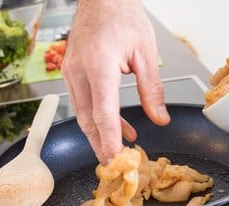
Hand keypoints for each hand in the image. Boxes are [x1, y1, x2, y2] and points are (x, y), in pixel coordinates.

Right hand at [61, 0, 170, 163]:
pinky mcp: (69, 72)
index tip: (114, 157)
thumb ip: (152, 89)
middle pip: (87, 119)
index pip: (103, 111)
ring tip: (118, 148)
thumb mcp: (145, 52)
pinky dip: (95, 118)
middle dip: (100, 145)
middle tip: (115, 165)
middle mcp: (79, 71)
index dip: (109, 137)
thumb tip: (159, 118)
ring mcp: (70, 72)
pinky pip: (81, 102)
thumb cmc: (122, 16)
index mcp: (99, 65)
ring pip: (81, 114)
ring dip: (99, 134)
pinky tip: (115, 125)